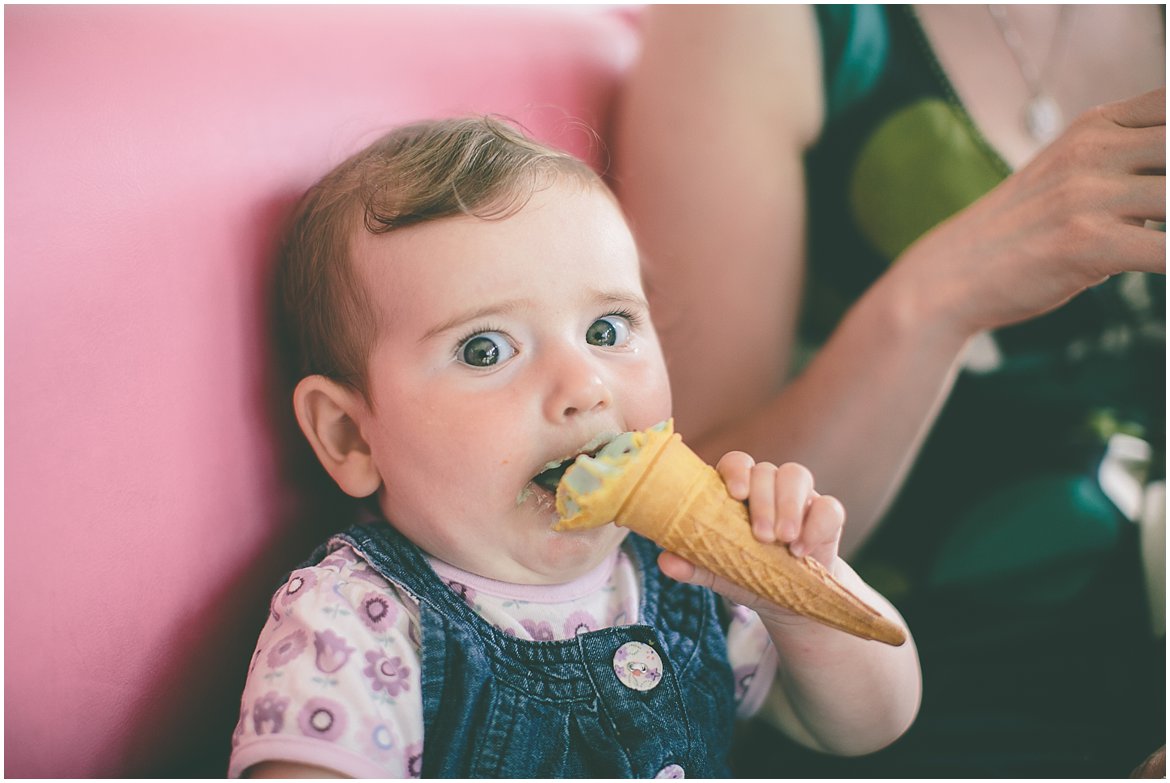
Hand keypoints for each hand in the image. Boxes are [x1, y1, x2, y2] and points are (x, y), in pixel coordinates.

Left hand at [658, 453, 845, 613]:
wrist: (788, 601)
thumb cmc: (747, 573)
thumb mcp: (719, 572)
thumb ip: (694, 564)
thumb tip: (665, 561)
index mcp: (738, 490)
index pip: (736, 462)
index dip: (736, 471)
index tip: (736, 495)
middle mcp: (769, 486)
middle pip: (768, 470)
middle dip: (765, 501)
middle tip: (763, 537)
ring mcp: (801, 497)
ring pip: (798, 476)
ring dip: (790, 507)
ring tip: (785, 542)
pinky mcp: (827, 515)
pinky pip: (829, 507)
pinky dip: (817, 526)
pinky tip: (804, 551)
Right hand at [898, 87, 1164, 336]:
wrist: (951, 277)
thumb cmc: (1017, 234)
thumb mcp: (1067, 176)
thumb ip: (1125, 163)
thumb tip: (1169, 182)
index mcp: (1092, 127)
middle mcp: (1092, 151)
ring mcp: (1088, 196)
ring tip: (1166, 233)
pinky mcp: (1087, 244)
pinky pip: (1168, 250)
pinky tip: (1167, 267)